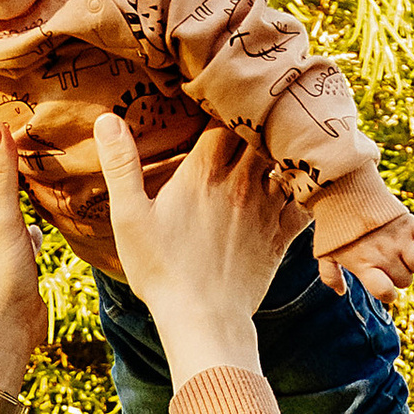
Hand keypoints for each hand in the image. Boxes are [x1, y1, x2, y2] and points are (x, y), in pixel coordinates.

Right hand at [94, 113, 300, 388]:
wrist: (203, 321)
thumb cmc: (162, 271)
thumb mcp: (130, 218)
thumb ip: (121, 165)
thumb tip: (107, 118)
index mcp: (203, 172)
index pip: (223, 115)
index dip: (225, 100)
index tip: (220, 92)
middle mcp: (240, 182)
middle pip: (261, 130)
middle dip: (259, 115)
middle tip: (257, 105)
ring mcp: (265, 208)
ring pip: (287, 158)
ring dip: (285, 145)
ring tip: (283, 132)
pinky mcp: (281, 235)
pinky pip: (305, 198)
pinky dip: (306, 184)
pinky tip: (301, 178)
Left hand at [317, 205, 413, 305]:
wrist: (342, 191)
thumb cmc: (333, 225)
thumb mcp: (324, 253)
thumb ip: (330, 276)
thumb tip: (340, 291)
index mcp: (365, 266)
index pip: (385, 292)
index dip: (388, 295)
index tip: (386, 288)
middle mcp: (384, 255)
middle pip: (405, 280)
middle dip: (400, 278)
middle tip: (390, 265)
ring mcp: (398, 239)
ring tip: (405, 254)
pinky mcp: (407, 222)